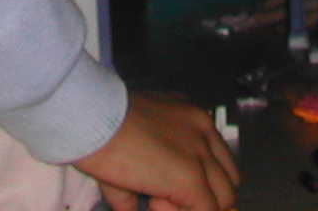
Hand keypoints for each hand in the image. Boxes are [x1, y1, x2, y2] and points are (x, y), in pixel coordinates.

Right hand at [73, 90, 239, 210]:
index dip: (198, 182)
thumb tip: (131, 209)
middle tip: (160, 197)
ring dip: (192, 208)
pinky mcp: (192, 178)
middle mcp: (202, 129)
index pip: (215, 158)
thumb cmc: (101, 123)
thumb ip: (139, 175)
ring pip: (223, 199)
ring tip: (154, 201)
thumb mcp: (127, 142)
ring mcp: (201, 154)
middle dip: (202, 197)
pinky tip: (150, 203)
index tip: (163, 188)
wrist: (90, 118)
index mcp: (189, 117)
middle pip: (226, 178)